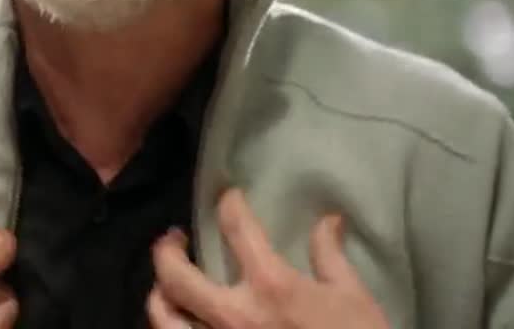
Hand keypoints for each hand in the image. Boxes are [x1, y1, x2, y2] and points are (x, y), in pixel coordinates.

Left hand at [147, 189, 389, 328]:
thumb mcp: (353, 298)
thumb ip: (330, 256)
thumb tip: (328, 221)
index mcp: (270, 286)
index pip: (237, 228)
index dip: (230, 204)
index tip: (230, 197)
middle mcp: (234, 314)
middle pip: (175, 274)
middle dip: (166, 249)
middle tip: (173, 239)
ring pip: (163, 317)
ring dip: (159, 295)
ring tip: (166, 284)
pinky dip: (172, 328)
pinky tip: (180, 321)